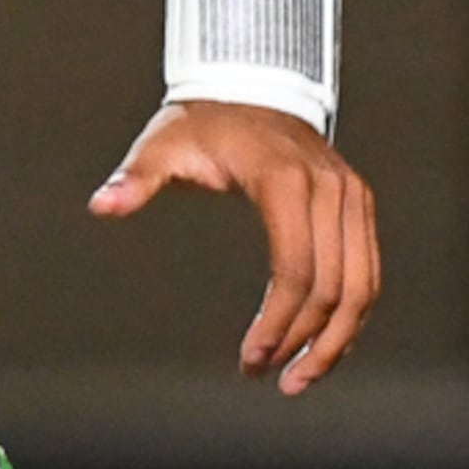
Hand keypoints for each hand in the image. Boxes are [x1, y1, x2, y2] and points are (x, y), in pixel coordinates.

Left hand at [90, 100, 379, 395]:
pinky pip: (366, 271)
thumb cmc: (200, 124)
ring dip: (338, 340)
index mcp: (284, 180)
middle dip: (308, 343)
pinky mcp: (357, 205)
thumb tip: (102, 205)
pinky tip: (321, 346)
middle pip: (337, 286)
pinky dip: (349, 314)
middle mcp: (329, 188)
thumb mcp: (161, 145)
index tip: (252, 359)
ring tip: (300, 379)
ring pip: (363, 285)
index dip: (278, 323)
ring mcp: (350, 196)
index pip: (295, 268)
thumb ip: (135, 179)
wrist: (247, 88)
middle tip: (274, 379)